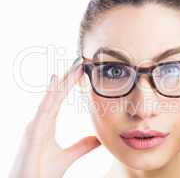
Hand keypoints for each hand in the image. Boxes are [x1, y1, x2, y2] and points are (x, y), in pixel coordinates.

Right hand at [9, 63, 100, 177]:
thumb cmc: (41, 173)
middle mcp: (40, 121)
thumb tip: (98, 138)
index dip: (70, 84)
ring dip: (63, 81)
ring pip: (51, 97)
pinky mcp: (33, 132)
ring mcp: (35, 125)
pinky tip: (56, 81)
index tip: (82, 71)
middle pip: (56, 94)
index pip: (59, 98)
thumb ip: (82, 146)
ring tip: (75, 66)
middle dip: (68, 77)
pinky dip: (50, 94)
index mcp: (46, 124)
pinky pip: (43, 109)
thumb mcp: (67, 156)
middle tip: (80, 61)